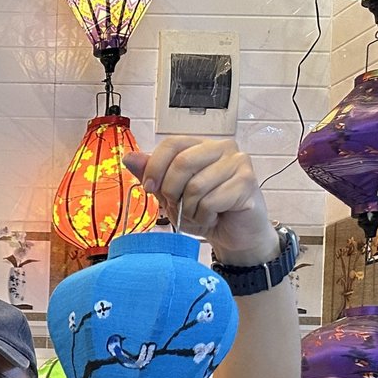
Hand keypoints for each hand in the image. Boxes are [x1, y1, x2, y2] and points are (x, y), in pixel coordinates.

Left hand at [124, 137, 279, 266]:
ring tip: (199, 213)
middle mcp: (222, 148)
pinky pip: (211, 201)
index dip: (155, 167)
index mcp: (201, 146)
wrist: (233, 233)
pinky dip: (205, 216)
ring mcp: (238, 163)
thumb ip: (153, 175)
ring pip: (196, 186)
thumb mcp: (171, 194)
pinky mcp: (247, 182)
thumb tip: (130, 158)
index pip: (171, 144)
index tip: (150, 188)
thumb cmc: (205, 210)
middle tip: (179, 206)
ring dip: (190, 209)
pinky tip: (214, 216)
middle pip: (182, 163)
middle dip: (172, 192)